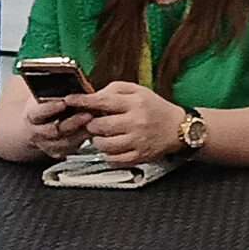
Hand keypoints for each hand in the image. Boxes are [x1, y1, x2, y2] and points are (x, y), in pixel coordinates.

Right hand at [25, 96, 93, 158]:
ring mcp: (48, 145)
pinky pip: (74, 147)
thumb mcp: (46, 94)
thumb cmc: (44, 105)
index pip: (39, 113)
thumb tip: (74, 83)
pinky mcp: (59, 152)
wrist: (37, 123)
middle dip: (73, 121)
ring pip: (67, 141)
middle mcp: (38, 133)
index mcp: (32, 116)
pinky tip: (93, 128)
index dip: (50, 108)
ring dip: (82, 131)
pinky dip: (84, 138)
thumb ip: (58, 92)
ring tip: (95, 120)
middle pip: (55, 130)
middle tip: (88, 113)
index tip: (62, 102)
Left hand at [67, 81, 183, 165]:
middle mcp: (136, 122)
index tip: (69, 100)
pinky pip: (113, 160)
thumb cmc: (155, 108)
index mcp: (135, 103)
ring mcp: (137, 141)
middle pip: (99, 125)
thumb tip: (93, 96)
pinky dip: (107, 154)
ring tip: (105, 135)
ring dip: (98, 140)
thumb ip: (114, 90)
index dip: (83, 101)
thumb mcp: (138, 90)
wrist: (178, 128)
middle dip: (92, 124)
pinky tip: (113, 147)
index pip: (102, 101)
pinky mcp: (139, 157)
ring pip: (103, 145)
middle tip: (96, 122)